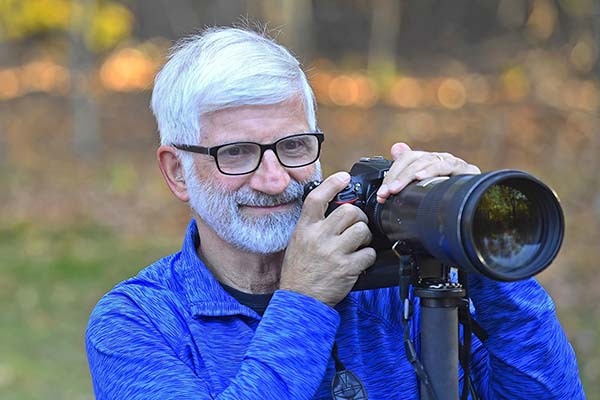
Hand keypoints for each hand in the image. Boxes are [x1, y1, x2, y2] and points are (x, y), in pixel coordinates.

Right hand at [280, 172, 376, 306]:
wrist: (300, 300)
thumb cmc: (299, 271)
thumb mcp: (298, 242)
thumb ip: (314, 225)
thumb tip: (333, 210)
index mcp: (305, 229)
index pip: (317, 198)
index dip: (333, 183)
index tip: (344, 177)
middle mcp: (318, 237)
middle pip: (349, 211)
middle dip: (359, 217)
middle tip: (357, 225)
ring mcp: (333, 253)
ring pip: (362, 230)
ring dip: (365, 236)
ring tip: (358, 244)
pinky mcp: (347, 268)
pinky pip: (368, 253)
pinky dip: (368, 256)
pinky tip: (360, 261)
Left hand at [376, 142, 480, 203]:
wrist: (479, 202)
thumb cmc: (451, 194)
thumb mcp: (427, 184)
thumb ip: (409, 167)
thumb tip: (396, 147)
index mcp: (429, 161)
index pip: (406, 159)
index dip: (392, 174)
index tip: (382, 193)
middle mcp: (440, 158)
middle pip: (414, 159)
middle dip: (396, 177)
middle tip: (385, 193)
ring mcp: (453, 163)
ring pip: (427, 162)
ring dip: (408, 176)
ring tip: (396, 188)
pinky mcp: (467, 170)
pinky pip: (447, 167)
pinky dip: (432, 171)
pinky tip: (421, 178)